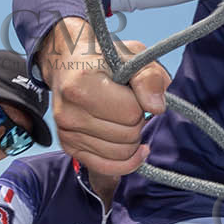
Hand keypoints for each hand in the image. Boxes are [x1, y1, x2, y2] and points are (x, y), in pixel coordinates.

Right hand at [40, 22, 169, 176]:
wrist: (68, 64)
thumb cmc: (104, 59)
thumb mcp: (132, 55)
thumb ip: (150, 78)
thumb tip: (157, 108)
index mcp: (81, 84)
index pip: (131, 112)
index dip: (141, 103)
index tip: (132, 91)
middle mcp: (68, 112)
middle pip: (127, 135)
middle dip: (138, 121)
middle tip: (129, 104)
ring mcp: (66, 132)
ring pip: (121, 153)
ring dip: (132, 139)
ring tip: (123, 118)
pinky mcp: (69, 147)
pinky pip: (107, 168)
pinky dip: (126, 161)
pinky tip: (135, 149)